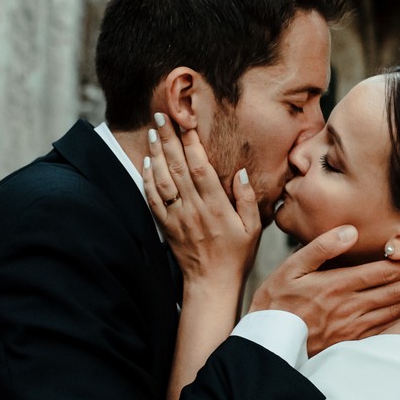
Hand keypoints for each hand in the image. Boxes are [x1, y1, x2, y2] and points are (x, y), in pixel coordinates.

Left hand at [142, 115, 261, 288]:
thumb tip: (239, 171)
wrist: (211, 285)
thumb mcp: (253, 229)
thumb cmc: (236, 256)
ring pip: (162, 180)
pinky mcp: (166, 226)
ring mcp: (177, 218)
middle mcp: (194, 210)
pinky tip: (147, 162)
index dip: (192, 144)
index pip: (201, 169)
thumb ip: (246, 199)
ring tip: (154, 132)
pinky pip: (153, 200)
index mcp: (216, 208)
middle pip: (178, 168)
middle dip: (170, 139)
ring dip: (156, 154)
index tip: (187, 122)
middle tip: (162, 115)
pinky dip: (148, 180)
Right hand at [250, 226, 399, 355]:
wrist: (267, 343)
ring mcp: (353, 327)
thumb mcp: (291, 267)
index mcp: (337, 285)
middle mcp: (350, 307)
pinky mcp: (352, 342)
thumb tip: (350, 231)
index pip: (385, 271)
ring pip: (395, 310)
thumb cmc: (276, 302)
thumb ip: (321, 247)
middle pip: (397, 290)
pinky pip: (387, 329)